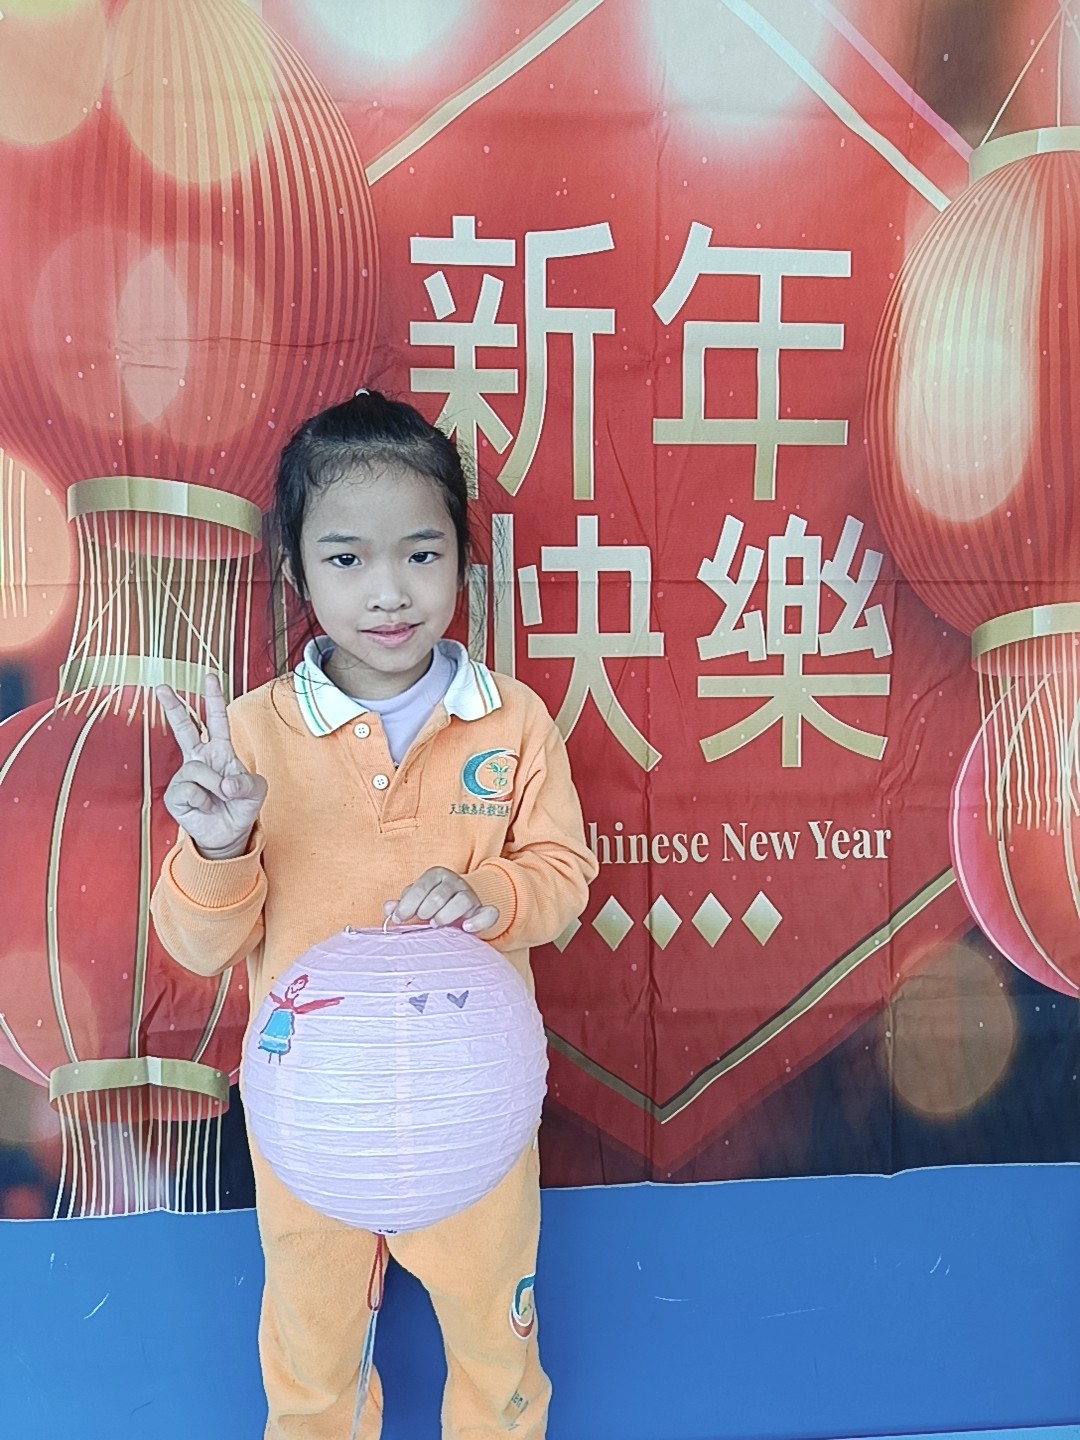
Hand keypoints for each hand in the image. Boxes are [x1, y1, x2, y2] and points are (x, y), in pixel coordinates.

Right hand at [158, 675, 266, 859]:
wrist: (228, 834)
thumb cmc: (241, 807)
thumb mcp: (256, 792)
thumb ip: (247, 784)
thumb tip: (225, 785)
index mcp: (221, 751)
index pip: (216, 720)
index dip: (213, 699)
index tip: (210, 678)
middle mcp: (200, 758)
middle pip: (184, 728)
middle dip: (173, 707)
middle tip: (162, 687)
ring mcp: (185, 775)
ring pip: (198, 771)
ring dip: (214, 787)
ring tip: (219, 798)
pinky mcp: (175, 794)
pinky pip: (189, 790)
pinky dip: (201, 800)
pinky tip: (203, 807)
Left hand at [385, 868, 498, 933]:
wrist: (456, 911)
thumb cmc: (430, 907)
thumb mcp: (415, 902)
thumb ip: (401, 905)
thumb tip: (388, 908)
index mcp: (436, 875)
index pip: (421, 887)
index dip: (407, 905)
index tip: (399, 919)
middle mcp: (455, 882)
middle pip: (439, 894)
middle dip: (426, 911)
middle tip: (422, 921)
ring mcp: (471, 896)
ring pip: (462, 900)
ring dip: (446, 916)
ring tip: (437, 925)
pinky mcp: (483, 911)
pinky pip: (489, 913)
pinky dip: (478, 921)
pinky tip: (465, 928)